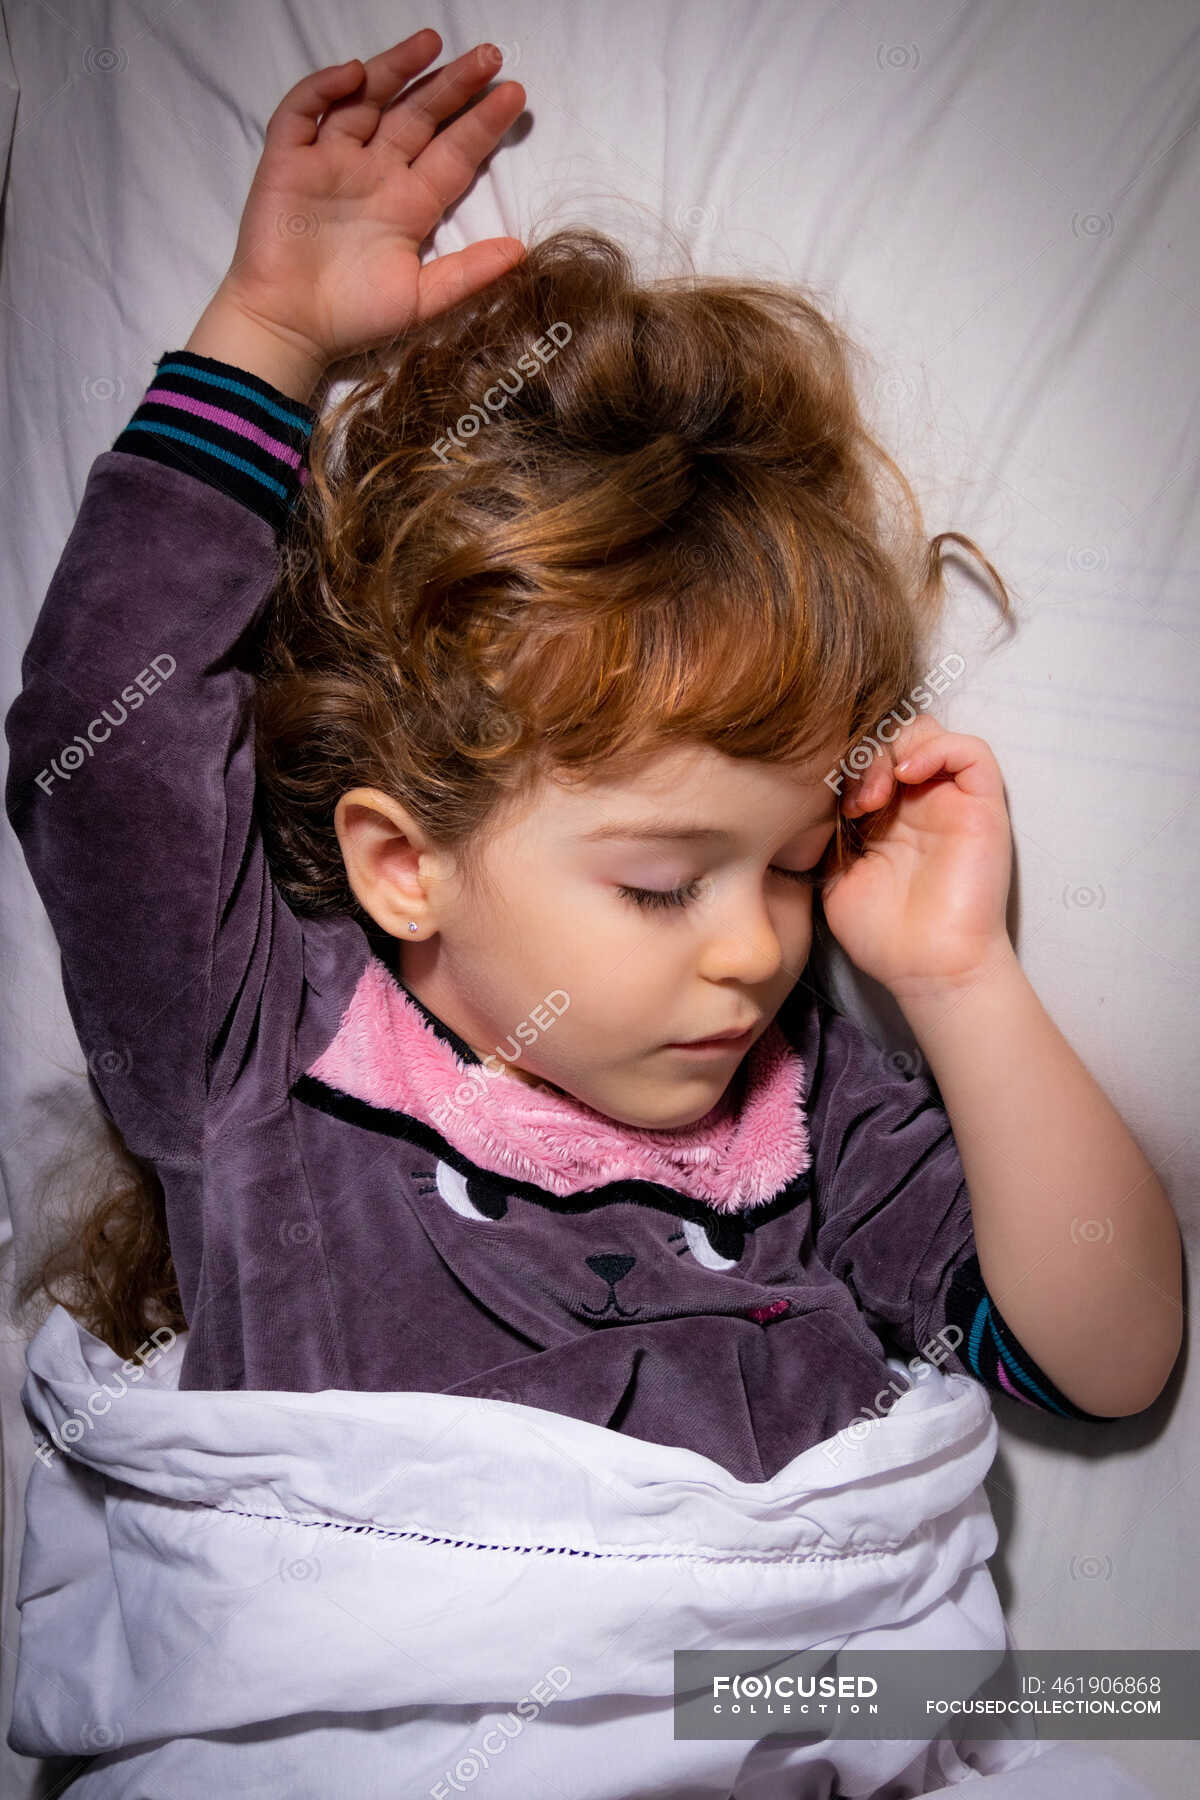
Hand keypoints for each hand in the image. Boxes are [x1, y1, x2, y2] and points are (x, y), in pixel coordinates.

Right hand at [199, 29, 525, 382]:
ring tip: (431, 42)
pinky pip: (304, 111)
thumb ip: (468, 273)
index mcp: (409, 204)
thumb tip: (521, 252)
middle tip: (489, 55)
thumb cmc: (353, 317)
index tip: (515, 95)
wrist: (289, 328)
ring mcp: (332, 162)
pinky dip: (325, 88)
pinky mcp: (289, 160)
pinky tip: (354, 74)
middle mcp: (375, 174)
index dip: (482, 124)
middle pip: (418, 116)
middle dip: (452, 85)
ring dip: (397, 69)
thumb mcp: (421, 299)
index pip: (453, 153)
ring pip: (367, 101)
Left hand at [820, 715, 1015, 1000]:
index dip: (840, 763)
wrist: (926, 967)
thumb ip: (825, 832)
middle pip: (888, 734)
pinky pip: (970, 750)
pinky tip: (907, 776)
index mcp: (882, 812)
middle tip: (851, 802)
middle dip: (862, 754)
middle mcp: (916, 799)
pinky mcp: (983, 805)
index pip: (861, 754)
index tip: (823, 801)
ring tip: (875, 797)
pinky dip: (936, 748)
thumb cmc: (883, 932)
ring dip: (892, 750)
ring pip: (925, 731)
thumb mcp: (834, 874)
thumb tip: (804, 796)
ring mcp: (950, 799)